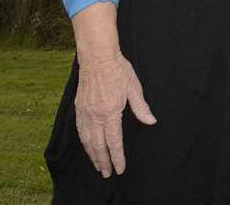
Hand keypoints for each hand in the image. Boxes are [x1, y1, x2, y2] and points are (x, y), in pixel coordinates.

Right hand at [73, 51, 155, 177]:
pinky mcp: (78, 108)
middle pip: (98, 146)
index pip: (114, 142)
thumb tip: (151, 121)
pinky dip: (84, 143)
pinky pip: (80, 131)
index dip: (117, 157)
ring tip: (98, 165)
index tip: (120, 168)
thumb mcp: (134, 87)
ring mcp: (84, 113)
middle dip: (103, 161)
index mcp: (110, 113)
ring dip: (92, 155)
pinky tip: (87, 147)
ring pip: (87, 141)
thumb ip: (141, 107)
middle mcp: (95, 116)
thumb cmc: (118, 70)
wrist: (97, 57)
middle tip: (107, 173)